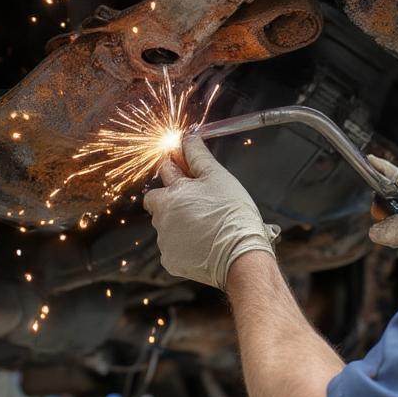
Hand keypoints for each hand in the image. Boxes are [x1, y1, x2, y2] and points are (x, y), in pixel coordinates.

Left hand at [144, 135, 279, 290]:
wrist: (239, 255)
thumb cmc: (232, 214)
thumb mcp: (218, 177)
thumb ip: (198, 155)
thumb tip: (188, 136)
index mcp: (172, 192)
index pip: (164, 170)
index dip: (177, 169)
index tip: (188, 173)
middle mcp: (162, 215)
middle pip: (159, 200)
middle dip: (173, 199)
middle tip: (198, 204)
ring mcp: (164, 240)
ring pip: (166, 225)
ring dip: (179, 223)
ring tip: (206, 227)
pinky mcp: (170, 260)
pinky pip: (173, 248)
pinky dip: (184, 246)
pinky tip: (203, 244)